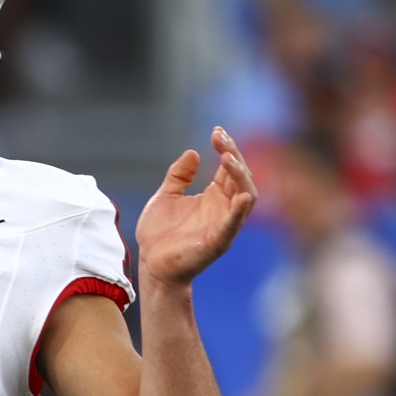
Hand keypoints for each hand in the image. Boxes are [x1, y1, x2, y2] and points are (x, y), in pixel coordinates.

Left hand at [135, 127, 256, 286]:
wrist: (150, 264)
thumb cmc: (159, 234)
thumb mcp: (166, 197)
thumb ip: (179, 176)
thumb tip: (193, 153)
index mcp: (213, 197)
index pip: (229, 167)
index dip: (227, 147)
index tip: (216, 131)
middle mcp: (223, 208)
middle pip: (240, 177)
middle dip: (233, 155)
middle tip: (220, 138)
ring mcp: (223, 224)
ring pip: (245, 196)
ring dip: (240, 176)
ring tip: (227, 158)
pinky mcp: (218, 242)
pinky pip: (234, 225)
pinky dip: (239, 210)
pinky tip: (240, 195)